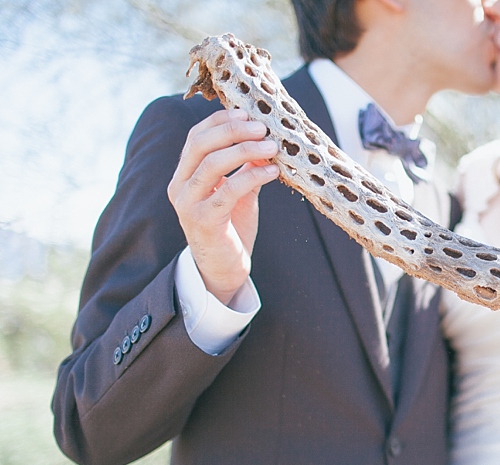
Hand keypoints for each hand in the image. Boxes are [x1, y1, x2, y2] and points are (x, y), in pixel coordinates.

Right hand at [167, 109, 278, 304]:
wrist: (223, 270)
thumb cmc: (231, 228)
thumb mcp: (238, 193)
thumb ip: (245, 168)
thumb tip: (264, 140)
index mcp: (183, 175)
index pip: (196, 137)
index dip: (220, 121)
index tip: (247, 113)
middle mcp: (180, 187)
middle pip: (201, 145)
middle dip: (233, 130)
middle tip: (262, 127)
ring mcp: (189, 204)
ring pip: (213, 164)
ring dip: (245, 150)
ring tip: (272, 146)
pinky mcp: (204, 221)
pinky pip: (229, 190)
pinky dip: (252, 176)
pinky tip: (272, 171)